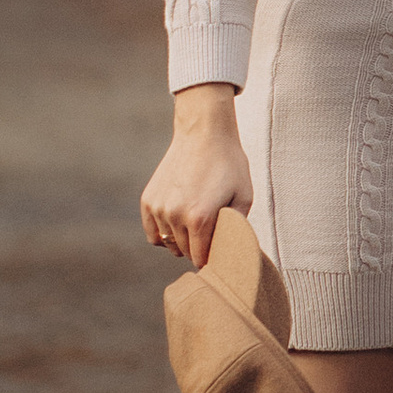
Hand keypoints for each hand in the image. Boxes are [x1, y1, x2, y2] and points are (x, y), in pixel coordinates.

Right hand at [142, 87, 252, 268]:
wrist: (204, 134)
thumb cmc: (228, 164)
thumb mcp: (244, 195)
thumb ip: (236, 226)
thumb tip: (229, 248)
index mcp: (200, 218)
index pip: (200, 257)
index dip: (211, 257)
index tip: (218, 251)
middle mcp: (175, 216)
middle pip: (185, 251)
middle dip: (198, 249)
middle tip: (210, 235)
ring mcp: (159, 208)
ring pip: (168, 243)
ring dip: (181, 241)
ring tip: (195, 226)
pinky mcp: (148, 200)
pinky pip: (152, 233)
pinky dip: (163, 235)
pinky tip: (176, 227)